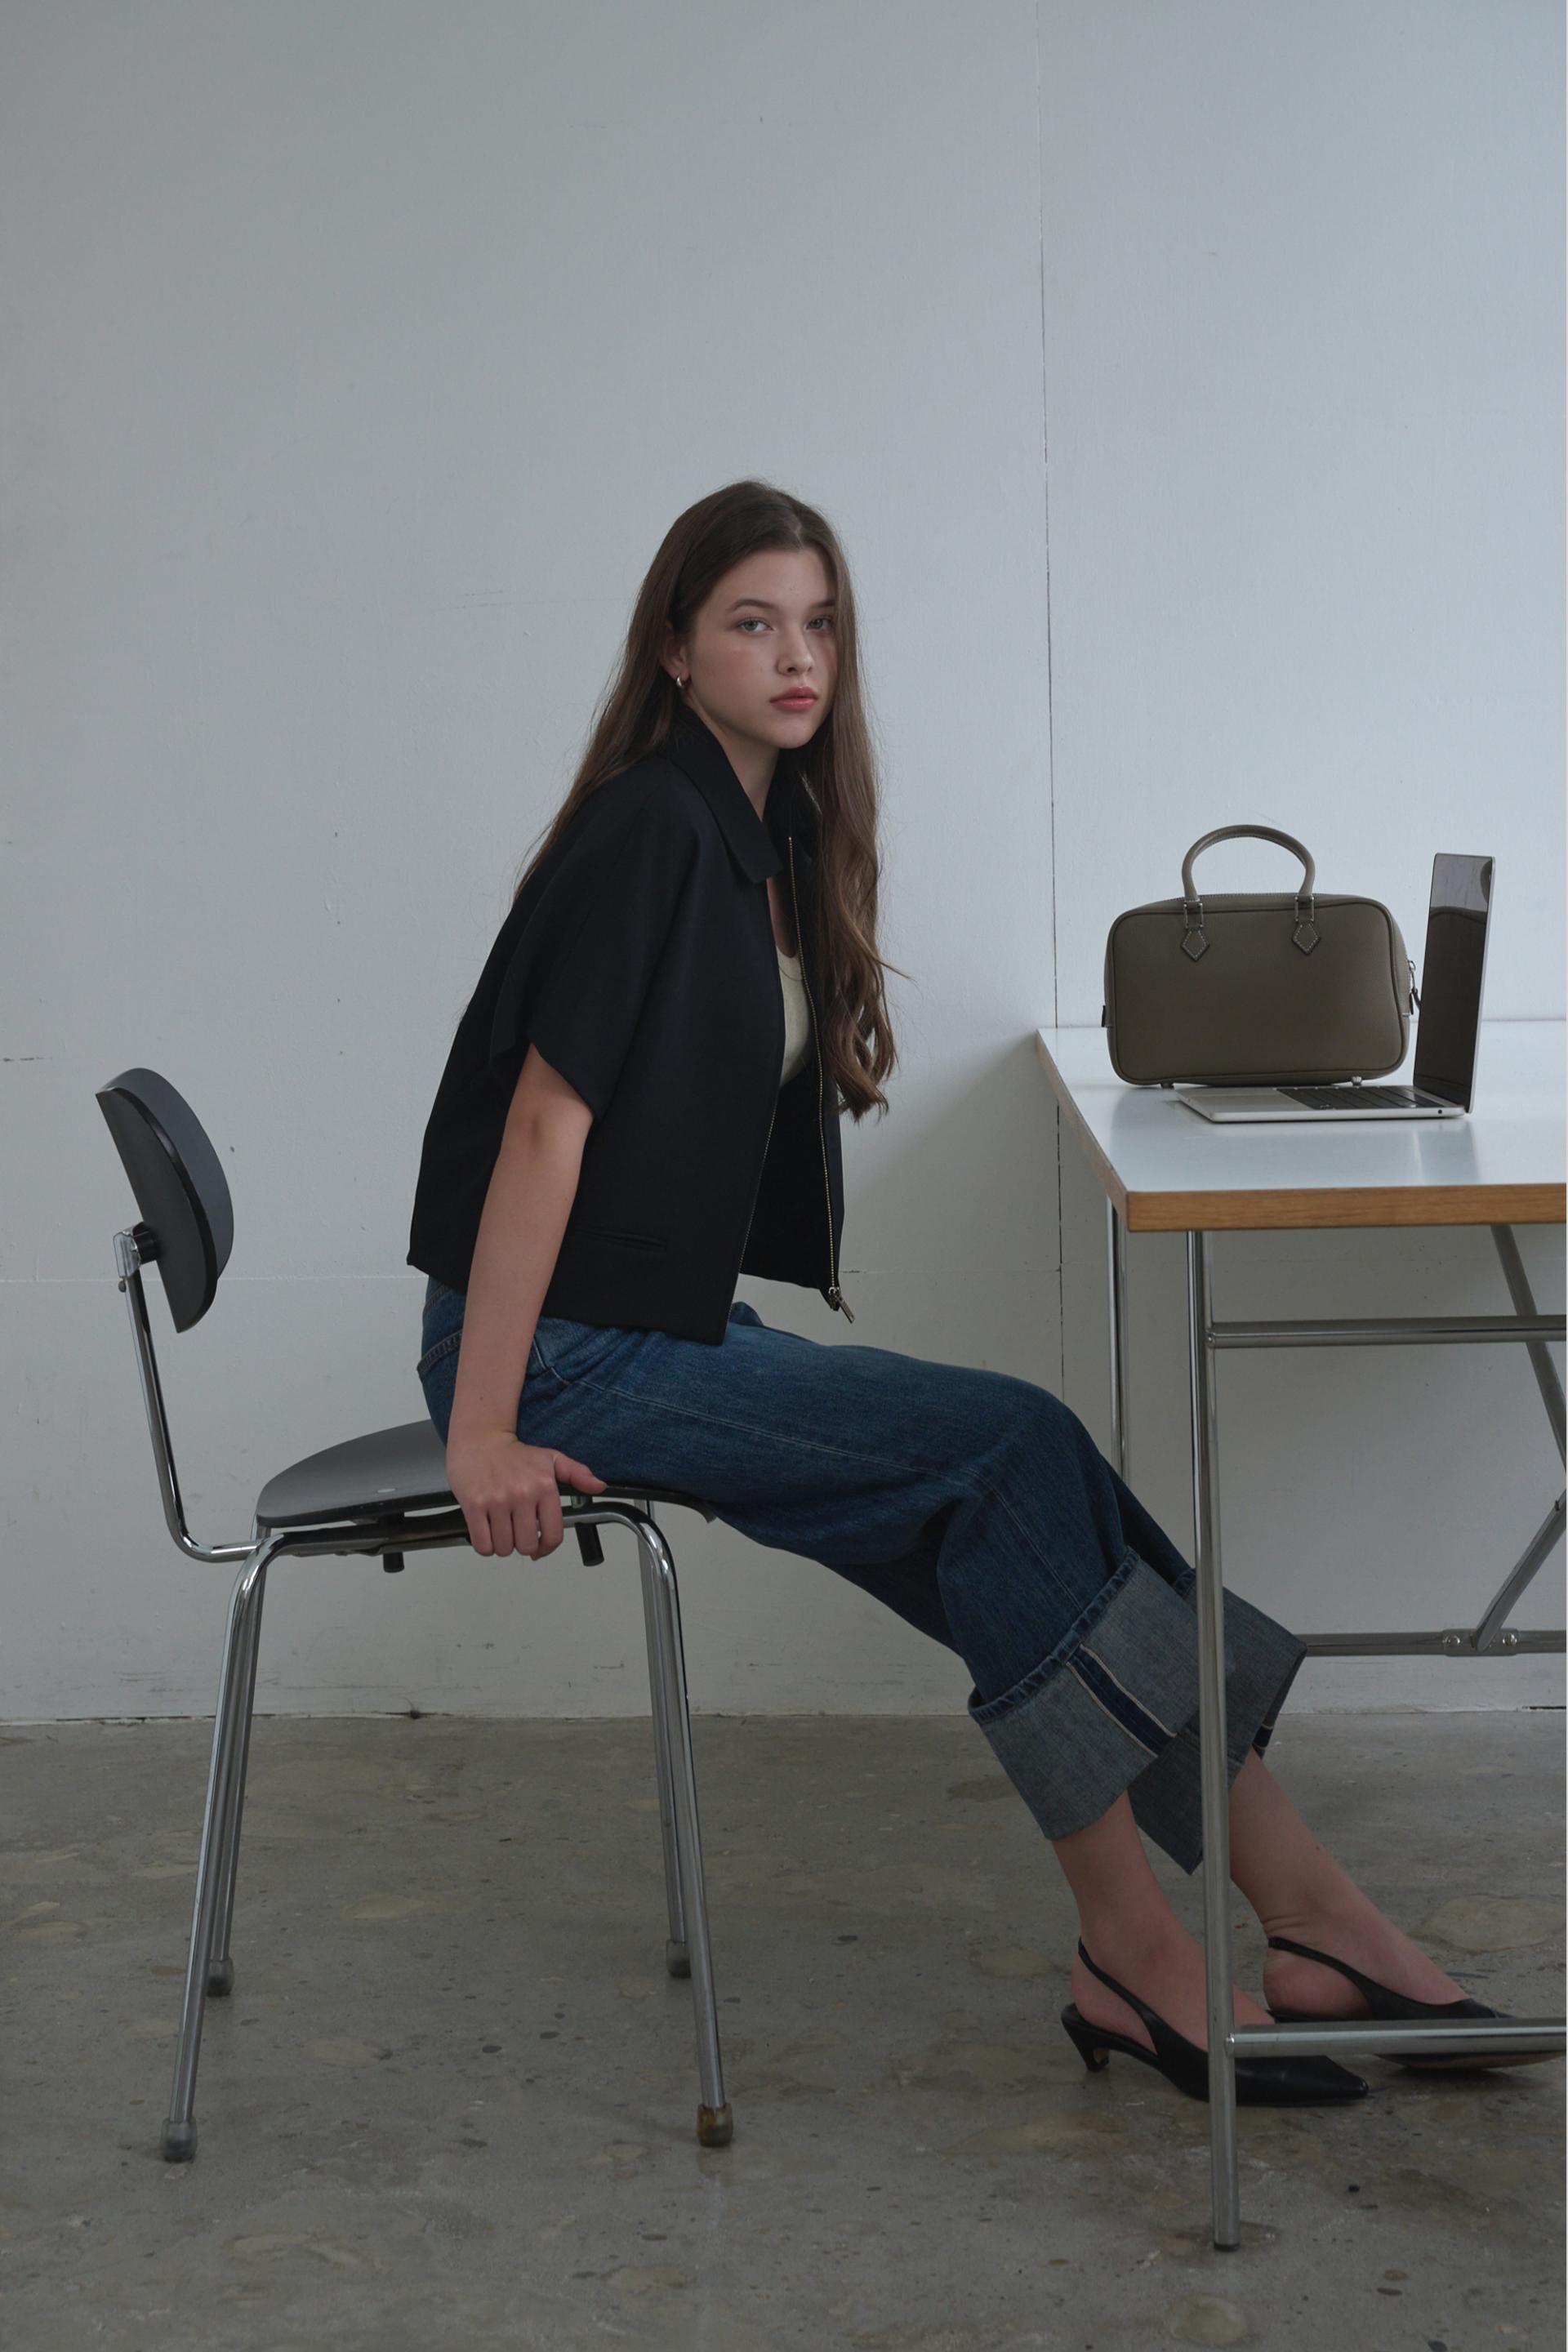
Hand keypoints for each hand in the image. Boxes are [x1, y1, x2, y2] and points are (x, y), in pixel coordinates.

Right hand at [445, 1429, 607, 1558]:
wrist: (480, 1438)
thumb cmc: (514, 1453)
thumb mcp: (551, 1458)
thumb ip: (577, 1474)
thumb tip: (599, 1486)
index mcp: (544, 1486)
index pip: (553, 1535)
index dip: (547, 1548)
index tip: (541, 1547)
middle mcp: (522, 1494)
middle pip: (527, 1545)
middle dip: (523, 1544)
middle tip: (517, 1532)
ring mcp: (497, 1500)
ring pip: (504, 1548)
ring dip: (503, 1545)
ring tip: (502, 1529)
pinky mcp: (474, 1505)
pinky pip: (483, 1544)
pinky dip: (486, 1546)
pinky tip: (488, 1532)